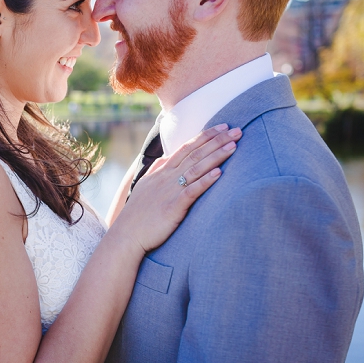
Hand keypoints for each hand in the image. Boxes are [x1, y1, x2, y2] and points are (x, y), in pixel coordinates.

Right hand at [117, 124, 241, 253]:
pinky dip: (205, 181)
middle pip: (195, 154)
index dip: (205, 136)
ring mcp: (170, 191)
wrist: (126, 235)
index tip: (222, 127)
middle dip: (217, 141)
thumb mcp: (144, 187)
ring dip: (216, 156)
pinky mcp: (173, 207)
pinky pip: (192, 191)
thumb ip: (156, 171)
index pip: (186, 148)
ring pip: (196, 169)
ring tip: (233, 146)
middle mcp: (167, 178)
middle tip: (237, 130)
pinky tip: (219, 172)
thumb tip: (165, 159)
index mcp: (161, 172)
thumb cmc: (137, 214)